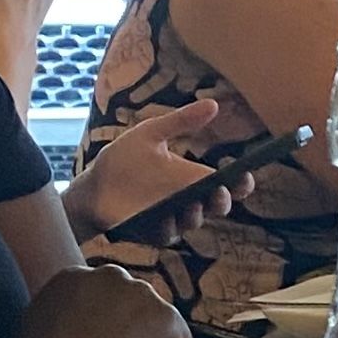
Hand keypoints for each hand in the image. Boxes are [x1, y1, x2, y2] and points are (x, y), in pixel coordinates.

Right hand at [14, 263, 190, 337]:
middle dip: (128, 329)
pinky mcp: (169, 320)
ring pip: (155, 322)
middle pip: (131, 304)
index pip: (101, 298)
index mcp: (76, 274)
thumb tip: (65, 324)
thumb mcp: (34, 324)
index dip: (102, 327)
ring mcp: (144, 294)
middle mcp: (112, 274)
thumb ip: (57, 313)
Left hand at [68, 98, 249, 246]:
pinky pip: (167, 234)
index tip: (244, 176)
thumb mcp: (151, 134)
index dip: (240, 183)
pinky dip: (168, 227)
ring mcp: (172, 217)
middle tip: (219, 192)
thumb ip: (181, 121)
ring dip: (196, 214)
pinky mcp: (153, 231)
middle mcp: (187, 199)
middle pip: (217, 205)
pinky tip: (163, 218)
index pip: (225, 182)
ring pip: (195, 221)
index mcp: (192, 176)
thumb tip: (214, 103)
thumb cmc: (123, 159)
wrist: (92, 185)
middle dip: (223, 201)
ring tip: (190, 203)